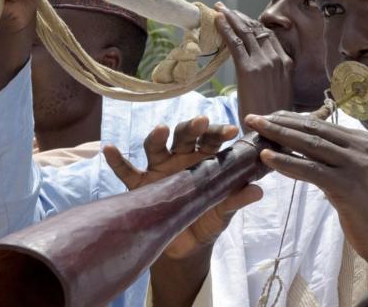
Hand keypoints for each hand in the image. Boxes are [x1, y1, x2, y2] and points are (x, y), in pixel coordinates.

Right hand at [104, 116, 259, 258]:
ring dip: (157, 136)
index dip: (219, 133)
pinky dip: (116, 160)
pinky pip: (126, 171)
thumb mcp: (223, 212)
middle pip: (184, 136)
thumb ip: (237, 199)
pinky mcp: (140, 185)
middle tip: (201, 122)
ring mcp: (159, 169)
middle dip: (191, 128)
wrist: (185, 247)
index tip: (230, 130)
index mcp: (204, 160)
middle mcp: (180, 158)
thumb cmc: (207, 220)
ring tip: (161, 129)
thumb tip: (258, 191)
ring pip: (155, 147)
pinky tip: (109, 149)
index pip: (211, 140)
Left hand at [214, 2, 292, 117]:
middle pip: (258, 30)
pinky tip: (217, 22)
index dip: (254, 24)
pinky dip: (226, 29)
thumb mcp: (281, 93)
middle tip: (226, 9)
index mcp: (287, 64)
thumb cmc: (273, 119)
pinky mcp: (249, 69)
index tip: (241, 18)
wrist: (271, 134)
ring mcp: (264, 63)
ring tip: (220, 9)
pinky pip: (235, 43)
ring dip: (231, 18)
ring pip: (246, 33)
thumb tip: (262, 71)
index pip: (269, 36)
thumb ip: (275, 76)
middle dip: (241, 17)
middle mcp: (278, 59)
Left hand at [245, 112, 367, 274]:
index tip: (268, 115)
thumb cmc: (366, 207)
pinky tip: (267, 158)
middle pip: (313, 130)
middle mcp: (361, 148)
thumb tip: (300, 143)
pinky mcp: (347, 186)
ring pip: (309, 146)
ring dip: (278, 136)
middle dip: (280, 122)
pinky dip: (286, 162)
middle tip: (253, 118)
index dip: (291, 118)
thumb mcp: (352, 173)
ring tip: (255, 131)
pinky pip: (310, 170)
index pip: (320, 125)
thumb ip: (333, 156)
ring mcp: (356, 165)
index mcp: (363, 140)